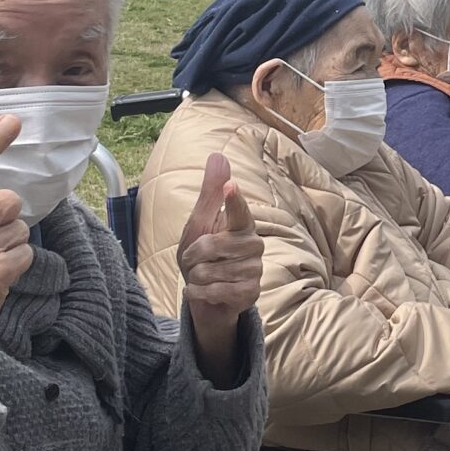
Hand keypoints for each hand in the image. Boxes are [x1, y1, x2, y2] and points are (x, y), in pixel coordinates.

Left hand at [177, 152, 261, 383]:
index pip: (240, 211)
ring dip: (196, 276)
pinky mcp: (251, 292)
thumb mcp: (199, 222)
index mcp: (242, 224)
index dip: (234, 200)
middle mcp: (254, 244)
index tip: (230, 187)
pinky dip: (201, 292)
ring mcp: (254, 269)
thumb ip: (211, 192)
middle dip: (194, 255)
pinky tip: (201, 291)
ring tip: (201, 277)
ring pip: (213, 271)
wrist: (204, 295)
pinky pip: (217, 290)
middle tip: (194, 259)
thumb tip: (218, 155)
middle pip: (215, 245)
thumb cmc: (203, 255)